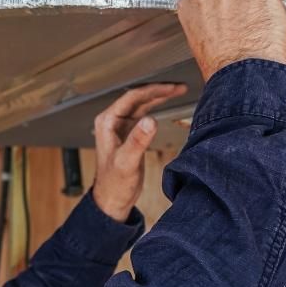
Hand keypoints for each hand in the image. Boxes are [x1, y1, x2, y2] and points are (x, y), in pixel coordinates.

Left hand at [91, 83, 187, 221]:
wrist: (113, 199)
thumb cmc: (114, 184)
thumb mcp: (127, 162)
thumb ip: (138, 141)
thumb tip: (151, 120)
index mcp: (107, 122)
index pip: (132, 98)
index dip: (153, 90)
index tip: (170, 88)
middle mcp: (113, 121)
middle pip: (138, 97)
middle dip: (159, 90)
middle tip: (178, 87)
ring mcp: (121, 126)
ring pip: (142, 104)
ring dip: (160, 96)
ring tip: (178, 90)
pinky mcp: (130, 133)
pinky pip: (144, 113)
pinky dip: (157, 107)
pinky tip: (167, 103)